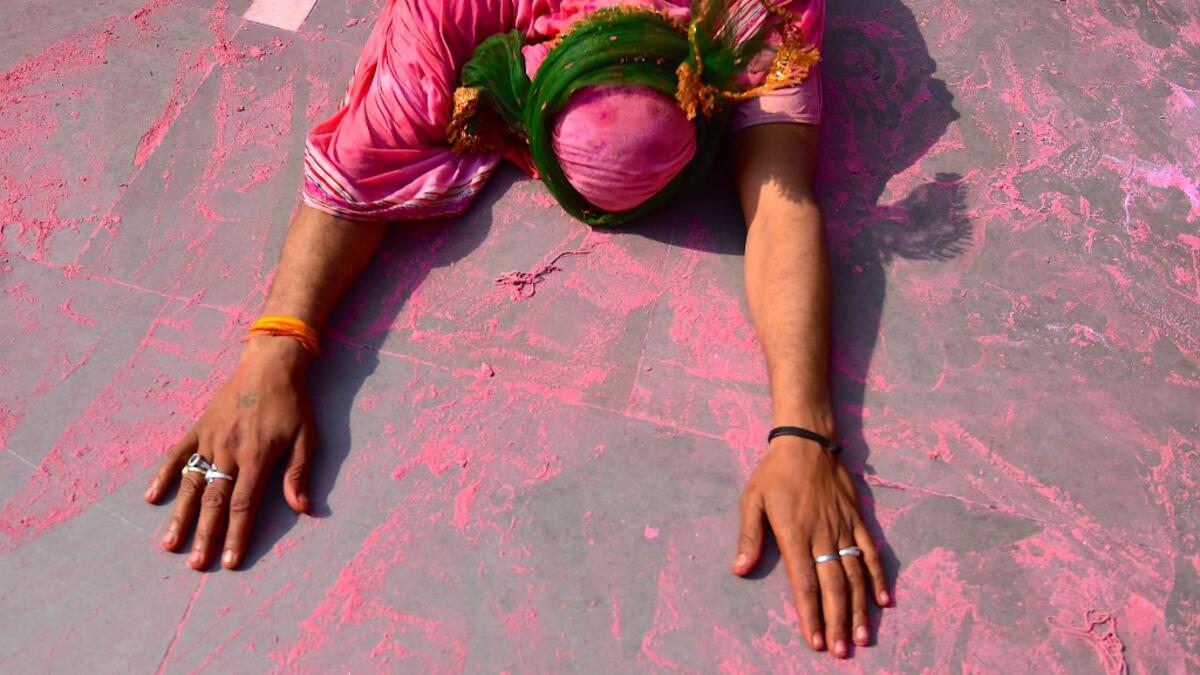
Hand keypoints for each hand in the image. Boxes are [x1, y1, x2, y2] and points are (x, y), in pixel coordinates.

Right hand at [143, 336, 315, 569]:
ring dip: (179, 515)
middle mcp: (229, 451)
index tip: (230, 562)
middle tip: (196, 564)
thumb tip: (302, 508)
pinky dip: (163, 475)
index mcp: (256, 456)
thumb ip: (298, 473)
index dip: (236, 535)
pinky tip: (152, 497)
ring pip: (191, 483)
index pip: (243, 505)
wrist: (269, 366)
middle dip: (205, 536)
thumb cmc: (292, 404)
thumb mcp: (306, 437)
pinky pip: (177, 454)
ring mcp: (210, 439)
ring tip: (169, 544)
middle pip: (213, 502)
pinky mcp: (199, 428)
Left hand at [733, 433, 888, 657]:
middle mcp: (822, 534)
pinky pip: (871, 551)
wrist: (805, 440)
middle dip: (838, 621)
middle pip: (833, 586)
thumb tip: (740, 569)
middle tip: (842, 651)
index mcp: (794, 533)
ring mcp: (843, 527)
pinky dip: (878, 576)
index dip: (810, 614)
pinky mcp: (857, 518)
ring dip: (860, 608)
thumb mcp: (752, 500)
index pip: (804, 583)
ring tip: (863, 636)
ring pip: (855, 574)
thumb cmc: (774, 473)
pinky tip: (883, 600)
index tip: (815, 640)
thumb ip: (749, 536)